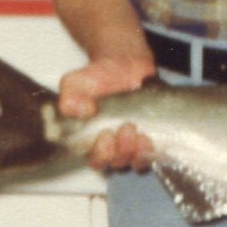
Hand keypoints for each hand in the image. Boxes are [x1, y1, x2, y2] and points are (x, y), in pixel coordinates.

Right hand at [59, 54, 156, 172]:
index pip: (96, 159)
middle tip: (126, 128)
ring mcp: (134, 143)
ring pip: (137, 159)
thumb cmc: (98, 77)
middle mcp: (113, 147)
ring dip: (139, 151)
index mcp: (92, 141)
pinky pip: (156, 152)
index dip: (101, 153)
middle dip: (122, 151)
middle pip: (118, 162)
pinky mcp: (153, 136)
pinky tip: (153, 138)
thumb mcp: (76, 83)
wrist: (124, 64)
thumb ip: (70, 97)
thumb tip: (81, 110)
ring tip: (141, 134)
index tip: (106, 135)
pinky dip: (155, 149)